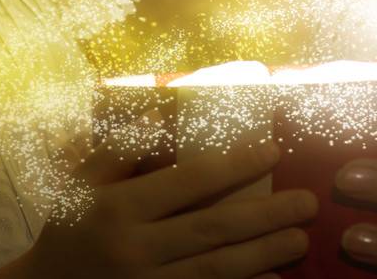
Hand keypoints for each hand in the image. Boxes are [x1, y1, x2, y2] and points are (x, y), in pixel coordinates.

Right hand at [23, 139, 313, 277]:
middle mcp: (137, 248)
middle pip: (213, 229)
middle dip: (265, 216)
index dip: (234, 164)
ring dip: (264, 255)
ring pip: (217, 270)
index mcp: (119, 208)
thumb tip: (163, 114)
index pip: (188, 181)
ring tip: (299, 238)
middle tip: (307, 202)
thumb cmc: (69, 229)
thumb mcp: (83, 184)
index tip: (273, 149)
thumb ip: (122, 150)